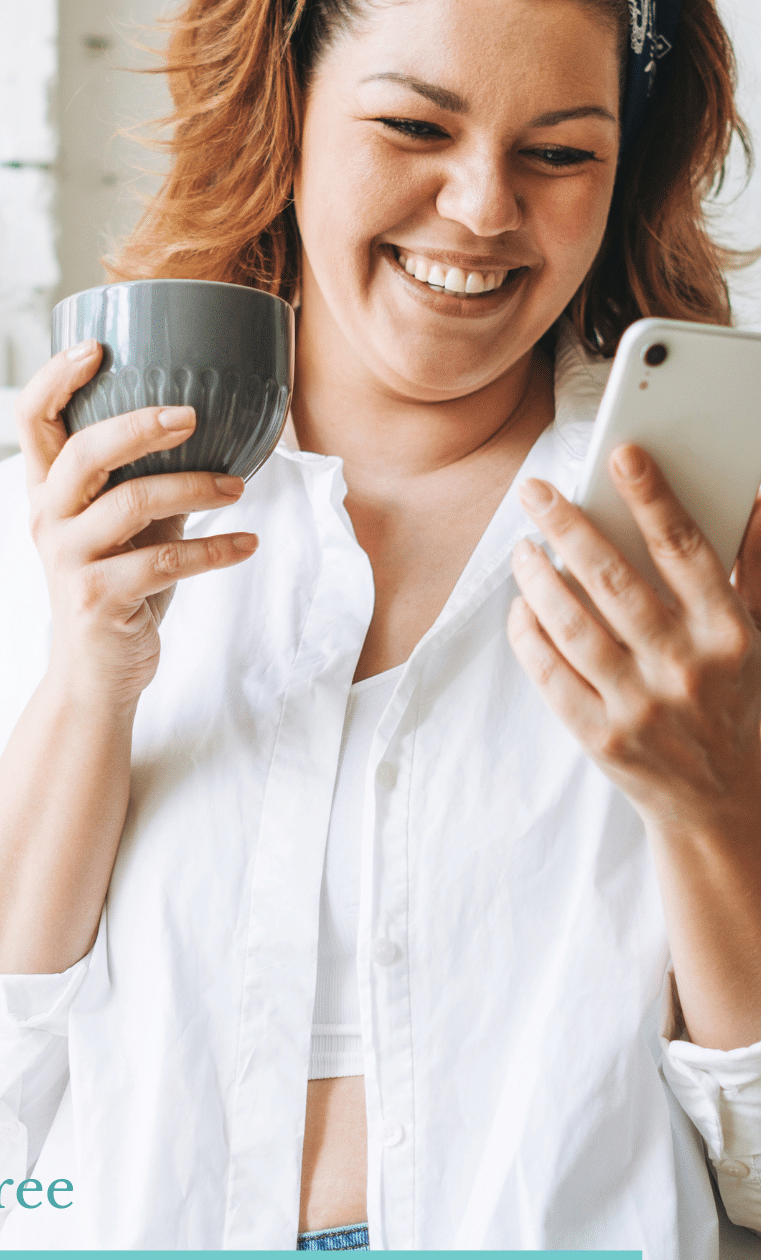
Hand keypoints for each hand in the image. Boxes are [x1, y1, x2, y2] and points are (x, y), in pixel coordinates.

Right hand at [15, 341, 257, 710]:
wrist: (96, 673)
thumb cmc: (117, 583)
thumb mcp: (122, 523)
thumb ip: (142, 475)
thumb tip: (210, 420)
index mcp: (47, 489)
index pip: (29, 419)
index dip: (54, 377)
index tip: (97, 347)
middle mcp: (47, 518)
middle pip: (83, 452)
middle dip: (140, 426)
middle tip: (193, 416)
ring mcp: (68, 559)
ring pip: (131, 503)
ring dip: (195, 488)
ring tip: (238, 488)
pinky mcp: (98, 598)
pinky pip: (164, 561)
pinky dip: (214, 549)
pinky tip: (247, 544)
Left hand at [507, 444, 760, 1047]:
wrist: (722, 805)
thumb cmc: (733, 703)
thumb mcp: (756, 638)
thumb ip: (749, 569)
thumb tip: (751, 498)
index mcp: (729, 634)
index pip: (686, 551)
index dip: (654, 498)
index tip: (623, 453)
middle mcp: (685, 669)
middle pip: (614, 581)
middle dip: (569, 526)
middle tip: (536, 490)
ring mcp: (641, 708)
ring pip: (573, 626)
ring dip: (539, 579)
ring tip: (523, 548)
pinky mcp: (602, 740)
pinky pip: (551, 676)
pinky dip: (530, 635)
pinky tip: (522, 607)